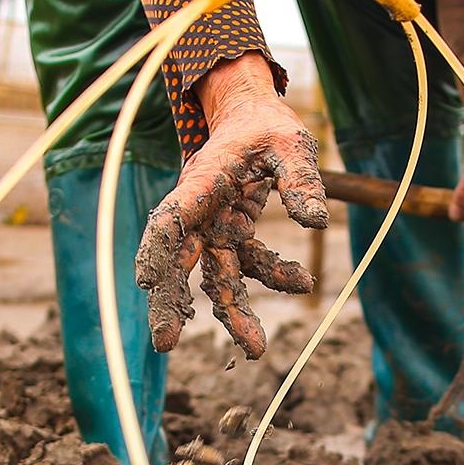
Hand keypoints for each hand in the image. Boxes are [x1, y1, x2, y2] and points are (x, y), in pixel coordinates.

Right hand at [135, 53, 327, 357]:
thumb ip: (301, 179)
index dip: (156, 249)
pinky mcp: (233, 234)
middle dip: (171, 302)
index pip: (172, 218)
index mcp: (202, 182)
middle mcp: (201, 210)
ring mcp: (215, 226)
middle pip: (179, 260)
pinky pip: (249, 264)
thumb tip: (316, 222)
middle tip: (165, 343)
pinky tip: (302, 282)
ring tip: (256, 349)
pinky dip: (273, 275)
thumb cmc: (266, 124)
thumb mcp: (290, 143)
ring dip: (233, 311)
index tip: (147, 282)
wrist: (255, 115)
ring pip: (215, 275)